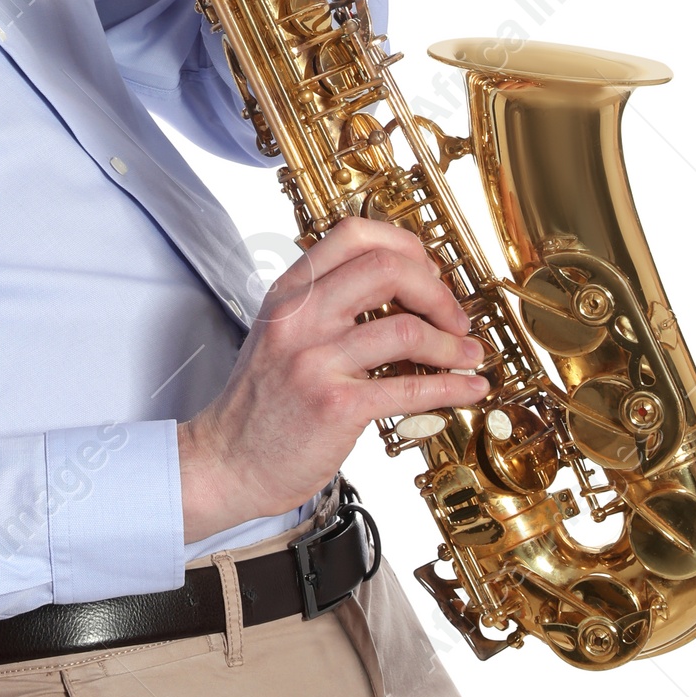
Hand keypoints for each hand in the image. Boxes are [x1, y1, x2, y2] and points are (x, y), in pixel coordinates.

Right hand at [176, 218, 487, 538]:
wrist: (227, 461)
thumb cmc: (259, 404)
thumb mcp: (280, 334)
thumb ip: (324, 305)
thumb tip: (399, 292)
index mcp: (288, 292)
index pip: (354, 235)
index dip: (405, 247)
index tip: (427, 273)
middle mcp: (300, 317)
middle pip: (387, 269)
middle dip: (437, 292)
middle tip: (453, 317)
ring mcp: (316, 360)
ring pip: (406, 329)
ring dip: (452, 345)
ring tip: (467, 356)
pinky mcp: (335, 405)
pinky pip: (409, 387)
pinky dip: (452, 387)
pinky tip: (468, 388)